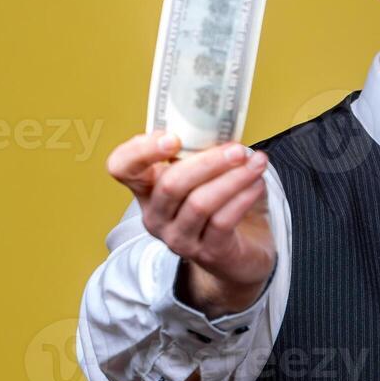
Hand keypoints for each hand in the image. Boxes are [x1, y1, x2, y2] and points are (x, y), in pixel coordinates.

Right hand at [106, 131, 274, 317]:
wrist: (241, 255)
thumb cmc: (221, 206)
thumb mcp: (206, 176)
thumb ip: (203, 152)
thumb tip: (223, 124)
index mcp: (148, 189)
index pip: (122, 167)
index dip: (140, 150)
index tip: (172, 137)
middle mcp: (156, 215)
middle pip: (170, 184)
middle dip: (208, 162)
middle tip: (238, 150)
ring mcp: (178, 238)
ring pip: (200, 203)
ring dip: (233, 178)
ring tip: (256, 163)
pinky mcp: (207, 253)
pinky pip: (222, 221)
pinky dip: (243, 198)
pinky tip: (257, 184)